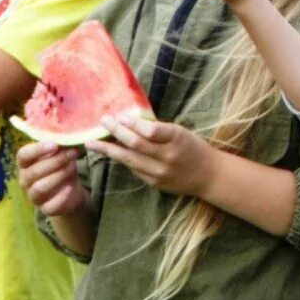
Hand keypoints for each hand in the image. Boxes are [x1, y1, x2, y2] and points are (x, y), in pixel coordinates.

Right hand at [17, 141, 86, 215]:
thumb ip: (59, 146)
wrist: (71, 190)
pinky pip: (49, 206)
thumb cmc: (62, 166)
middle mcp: (25, 180)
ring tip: (73, 166)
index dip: (37, 150)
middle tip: (72, 153)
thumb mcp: (60, 154)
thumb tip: (66, 135)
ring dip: (58, 176)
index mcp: (25, 163)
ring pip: (39, 188)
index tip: (54, 145)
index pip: (23, 155)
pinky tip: (70, 187)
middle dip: (55, 161)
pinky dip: (61, 196)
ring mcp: (33, 196)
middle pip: (34, 171)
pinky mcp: (45, 209)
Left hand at [86, 114, 217, 197]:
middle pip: (136, 144)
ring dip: (109, 150)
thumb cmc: (193, 147)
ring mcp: (160, 172)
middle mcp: (167, 157)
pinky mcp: (155, 183)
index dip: (134, 123)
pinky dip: (121, 159)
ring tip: (91, 143)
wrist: (208, 176)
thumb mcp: (181, 131)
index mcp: (176, 138)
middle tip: (102, 122)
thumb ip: (158, 128)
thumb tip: (129, 120)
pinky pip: (134, 169)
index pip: (151, 130)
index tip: (120, 115)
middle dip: (116, 132)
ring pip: (129, 160)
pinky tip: (109, 153)